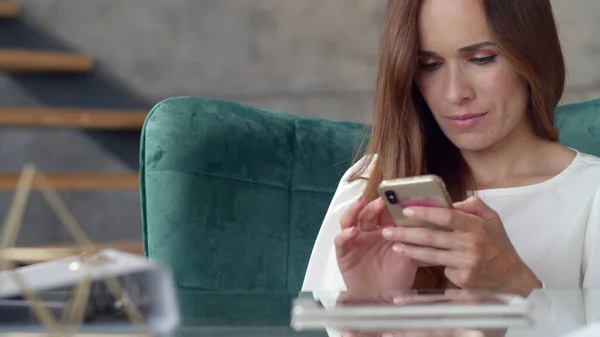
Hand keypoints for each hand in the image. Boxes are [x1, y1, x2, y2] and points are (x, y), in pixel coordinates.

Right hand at [335, 196, 417, 295]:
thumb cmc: (397, 278)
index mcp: (384, 231)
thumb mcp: (408, 256)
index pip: (384, 212)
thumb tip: (419, 219)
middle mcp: (368, 233)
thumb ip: (410, 239)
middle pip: (367, 213)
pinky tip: (353, 231)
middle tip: (381, 200)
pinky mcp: (344, 252)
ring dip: (354, 210)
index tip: (396, 196)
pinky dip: (345, 234)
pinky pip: (341, 240)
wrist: (383, 300)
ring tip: (360, 203)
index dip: (388, 204)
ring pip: (350, 220)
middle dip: (373, 205)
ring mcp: (354, 241)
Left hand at [380, 196, 540, 293]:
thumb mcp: (492, 220)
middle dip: (406, 234)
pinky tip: (422, 261)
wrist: (511, 277)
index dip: (426, 212)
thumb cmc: (498, 246)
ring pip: (431, 256)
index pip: (448, 216)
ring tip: (395, 245)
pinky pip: (442, 269)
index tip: (407, 210)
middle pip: (432, 237)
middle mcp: (470, 245)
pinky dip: (433, 264)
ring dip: (410, 251)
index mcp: (477, 227)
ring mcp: (466, 264)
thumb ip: (475, 206)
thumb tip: (454, 201)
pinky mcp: (463, 279)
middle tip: (388, 231)